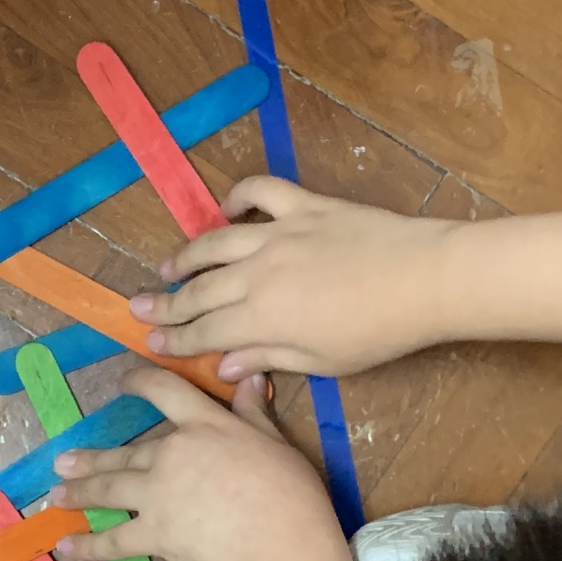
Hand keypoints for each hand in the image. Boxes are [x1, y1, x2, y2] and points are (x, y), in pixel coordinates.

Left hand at [48, 367, 342, 560]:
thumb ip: (254, 412)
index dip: (140, 382)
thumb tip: (250, 376)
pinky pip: (114, 540)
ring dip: (81, 492)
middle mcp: (172, 453)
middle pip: (127, 451)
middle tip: (64, 461)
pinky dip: (89, 546)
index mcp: (204, 424)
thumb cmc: (291, 493)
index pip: (165, 392)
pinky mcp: (154, 534)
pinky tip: (67, 546)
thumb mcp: (276, 443)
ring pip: (110, 488)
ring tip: (57, 494)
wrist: (281, 546)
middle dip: (93, 457)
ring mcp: (158, 494)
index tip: (123, 381)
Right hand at [129, 178, 454, 378]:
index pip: (204, 331)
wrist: (424, 279)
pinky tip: (227, 208)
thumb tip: (225, 368)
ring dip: (187, 254)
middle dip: (165, 302)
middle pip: (200, 290)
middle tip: (137, 307)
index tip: (150, 342)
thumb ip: (269, 358)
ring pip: (217, 241)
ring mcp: (279, 234)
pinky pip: (261, 192)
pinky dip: (239, 196)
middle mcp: (258, 273)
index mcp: (261, 317)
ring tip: (167, 265)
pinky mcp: (304, 206)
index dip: (174, 338)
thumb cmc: (378, 333)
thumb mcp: (322, 362)